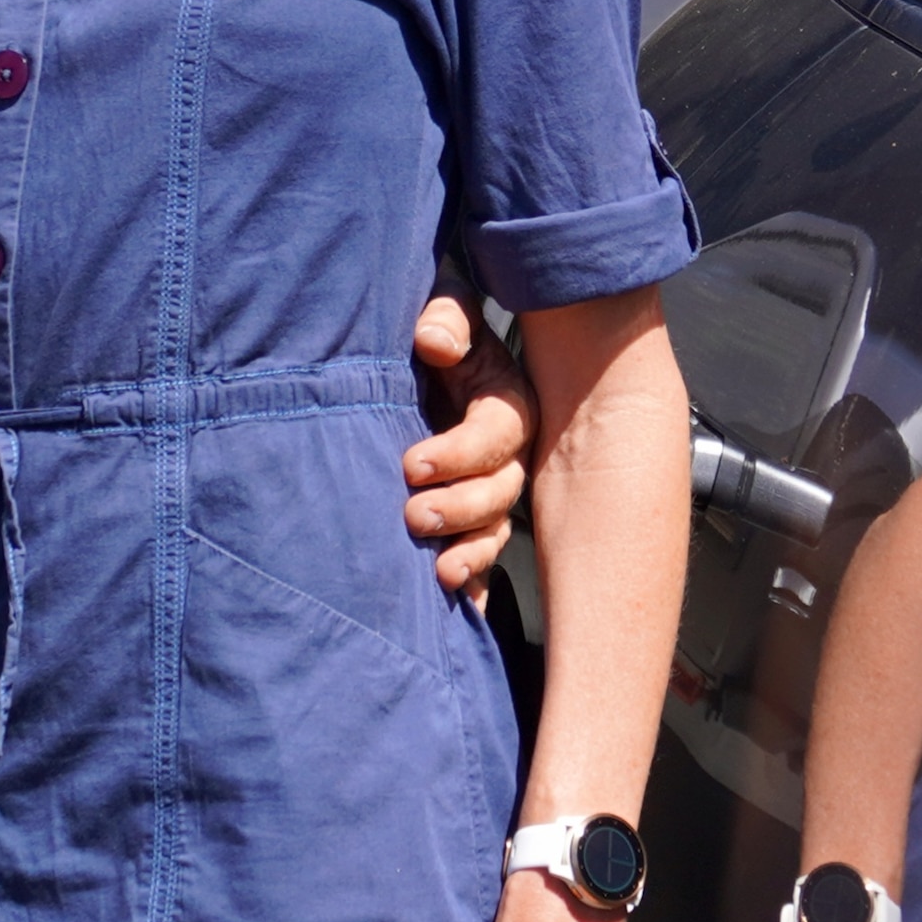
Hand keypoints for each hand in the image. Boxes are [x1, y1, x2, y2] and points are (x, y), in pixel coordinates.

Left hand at [405, 296, 535, 598]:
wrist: (417, 371)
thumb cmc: (434, 336)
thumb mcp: (444, 312)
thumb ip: (445, 317)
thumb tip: (434, 340)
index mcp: (507, 403)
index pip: (499, 434)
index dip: (461, 453)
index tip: (413, 464)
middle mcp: (508, 455)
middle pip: (501, 491)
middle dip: (461, 509)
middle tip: (414, 516)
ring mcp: (492, 493)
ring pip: (495, 531)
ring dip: (471, 554)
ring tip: (438, 573)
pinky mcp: (471, 523)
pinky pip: (481, 562)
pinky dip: (472, 586)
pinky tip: (459, 609)